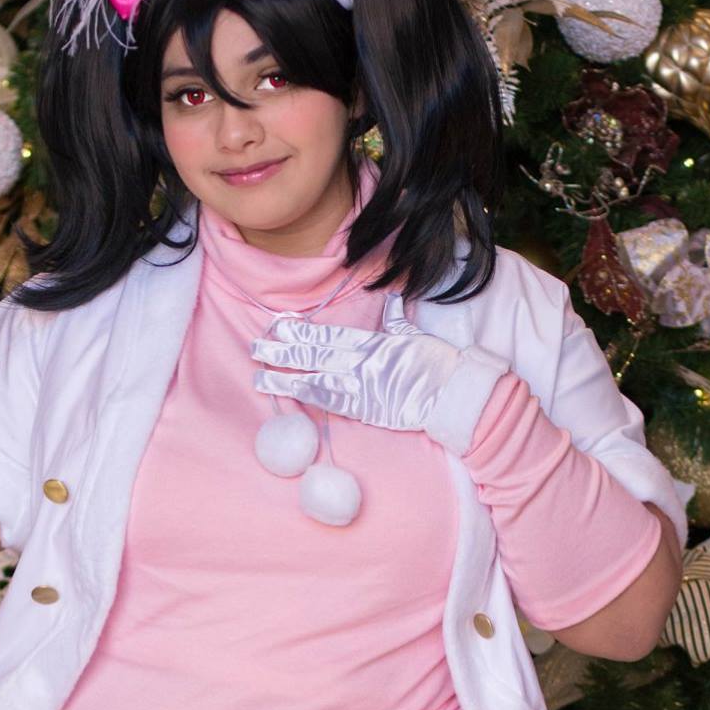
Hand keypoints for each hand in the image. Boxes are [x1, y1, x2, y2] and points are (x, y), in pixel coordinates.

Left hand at [250, 292, 465, 435]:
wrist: (453, 394)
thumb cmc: (439, 365)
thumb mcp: (416, 335)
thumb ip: (397, 321)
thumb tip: (392, 301)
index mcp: (373, 341)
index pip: (329, 333)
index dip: (301, 330)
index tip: (279, 326)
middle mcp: (361, 360)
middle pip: (314, 353)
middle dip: (283, 350)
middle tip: (256, 347)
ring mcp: (361, 384)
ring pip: (314, 378)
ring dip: (285, 378)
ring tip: (259, 376)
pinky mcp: (365, 408)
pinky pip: (330, 401)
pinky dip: (307, 397)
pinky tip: (288, 395)